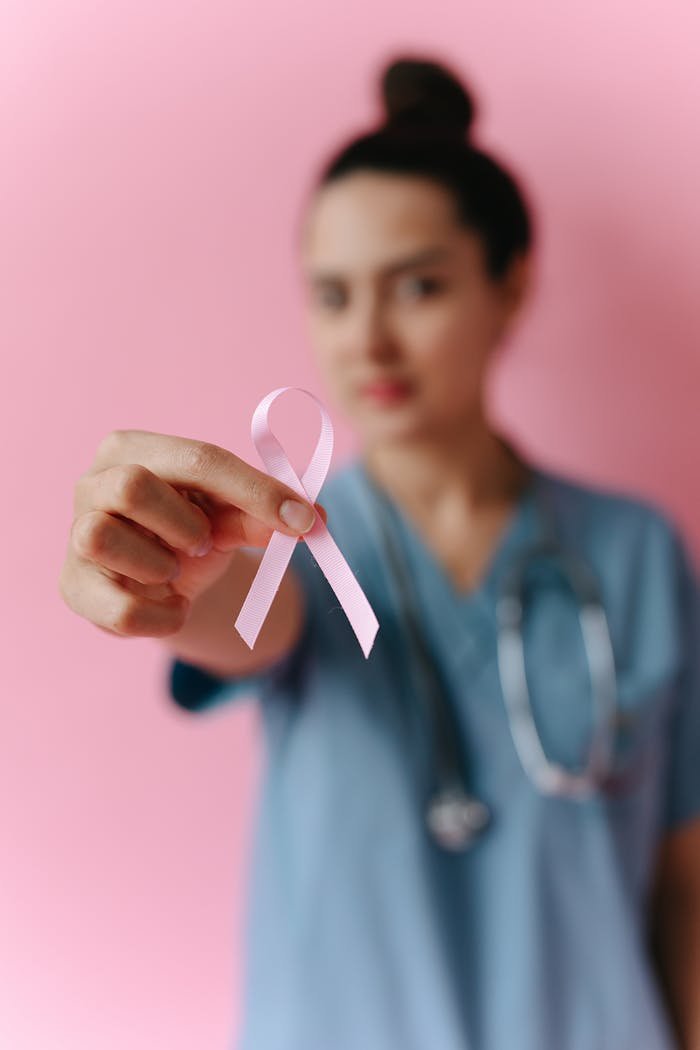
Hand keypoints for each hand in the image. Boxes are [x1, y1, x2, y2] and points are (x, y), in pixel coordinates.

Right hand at [59, 429, 325, 637]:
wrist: (158, 580)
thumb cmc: (190, 531)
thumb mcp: (229, 516)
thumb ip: (264, 512)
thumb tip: (315, 519)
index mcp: (133, 448)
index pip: (197, 459)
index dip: (256, 491)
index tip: (304, 520)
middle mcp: (93, 483)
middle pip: (132, 487)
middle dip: (184, 523)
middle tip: (202, 544)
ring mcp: (74, 534)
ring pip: (102, 537)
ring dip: (159, 564)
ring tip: (175, 570)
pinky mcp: (74, 587)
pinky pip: (118, 608)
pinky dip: (160, 616)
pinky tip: (171, 606)